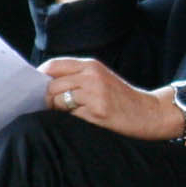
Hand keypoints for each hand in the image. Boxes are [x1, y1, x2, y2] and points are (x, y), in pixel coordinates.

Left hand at [42, 58, 180, 141]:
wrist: (149, 113)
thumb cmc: (121, 98)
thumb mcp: (100, 78)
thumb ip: (76, 77)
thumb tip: (43, 84)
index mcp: (90, 65)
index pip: (53, 66)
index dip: (40, 77)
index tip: (36, 88)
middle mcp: (91, 76)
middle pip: (52, 85)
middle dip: (47, 98)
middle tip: (52, 107)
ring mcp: (94, 94)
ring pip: (58, 100)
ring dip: (57, 110)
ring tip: (68, 114)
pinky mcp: (98, 112)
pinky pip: (70, 116)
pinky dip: (70, 120)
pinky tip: (81, 121)